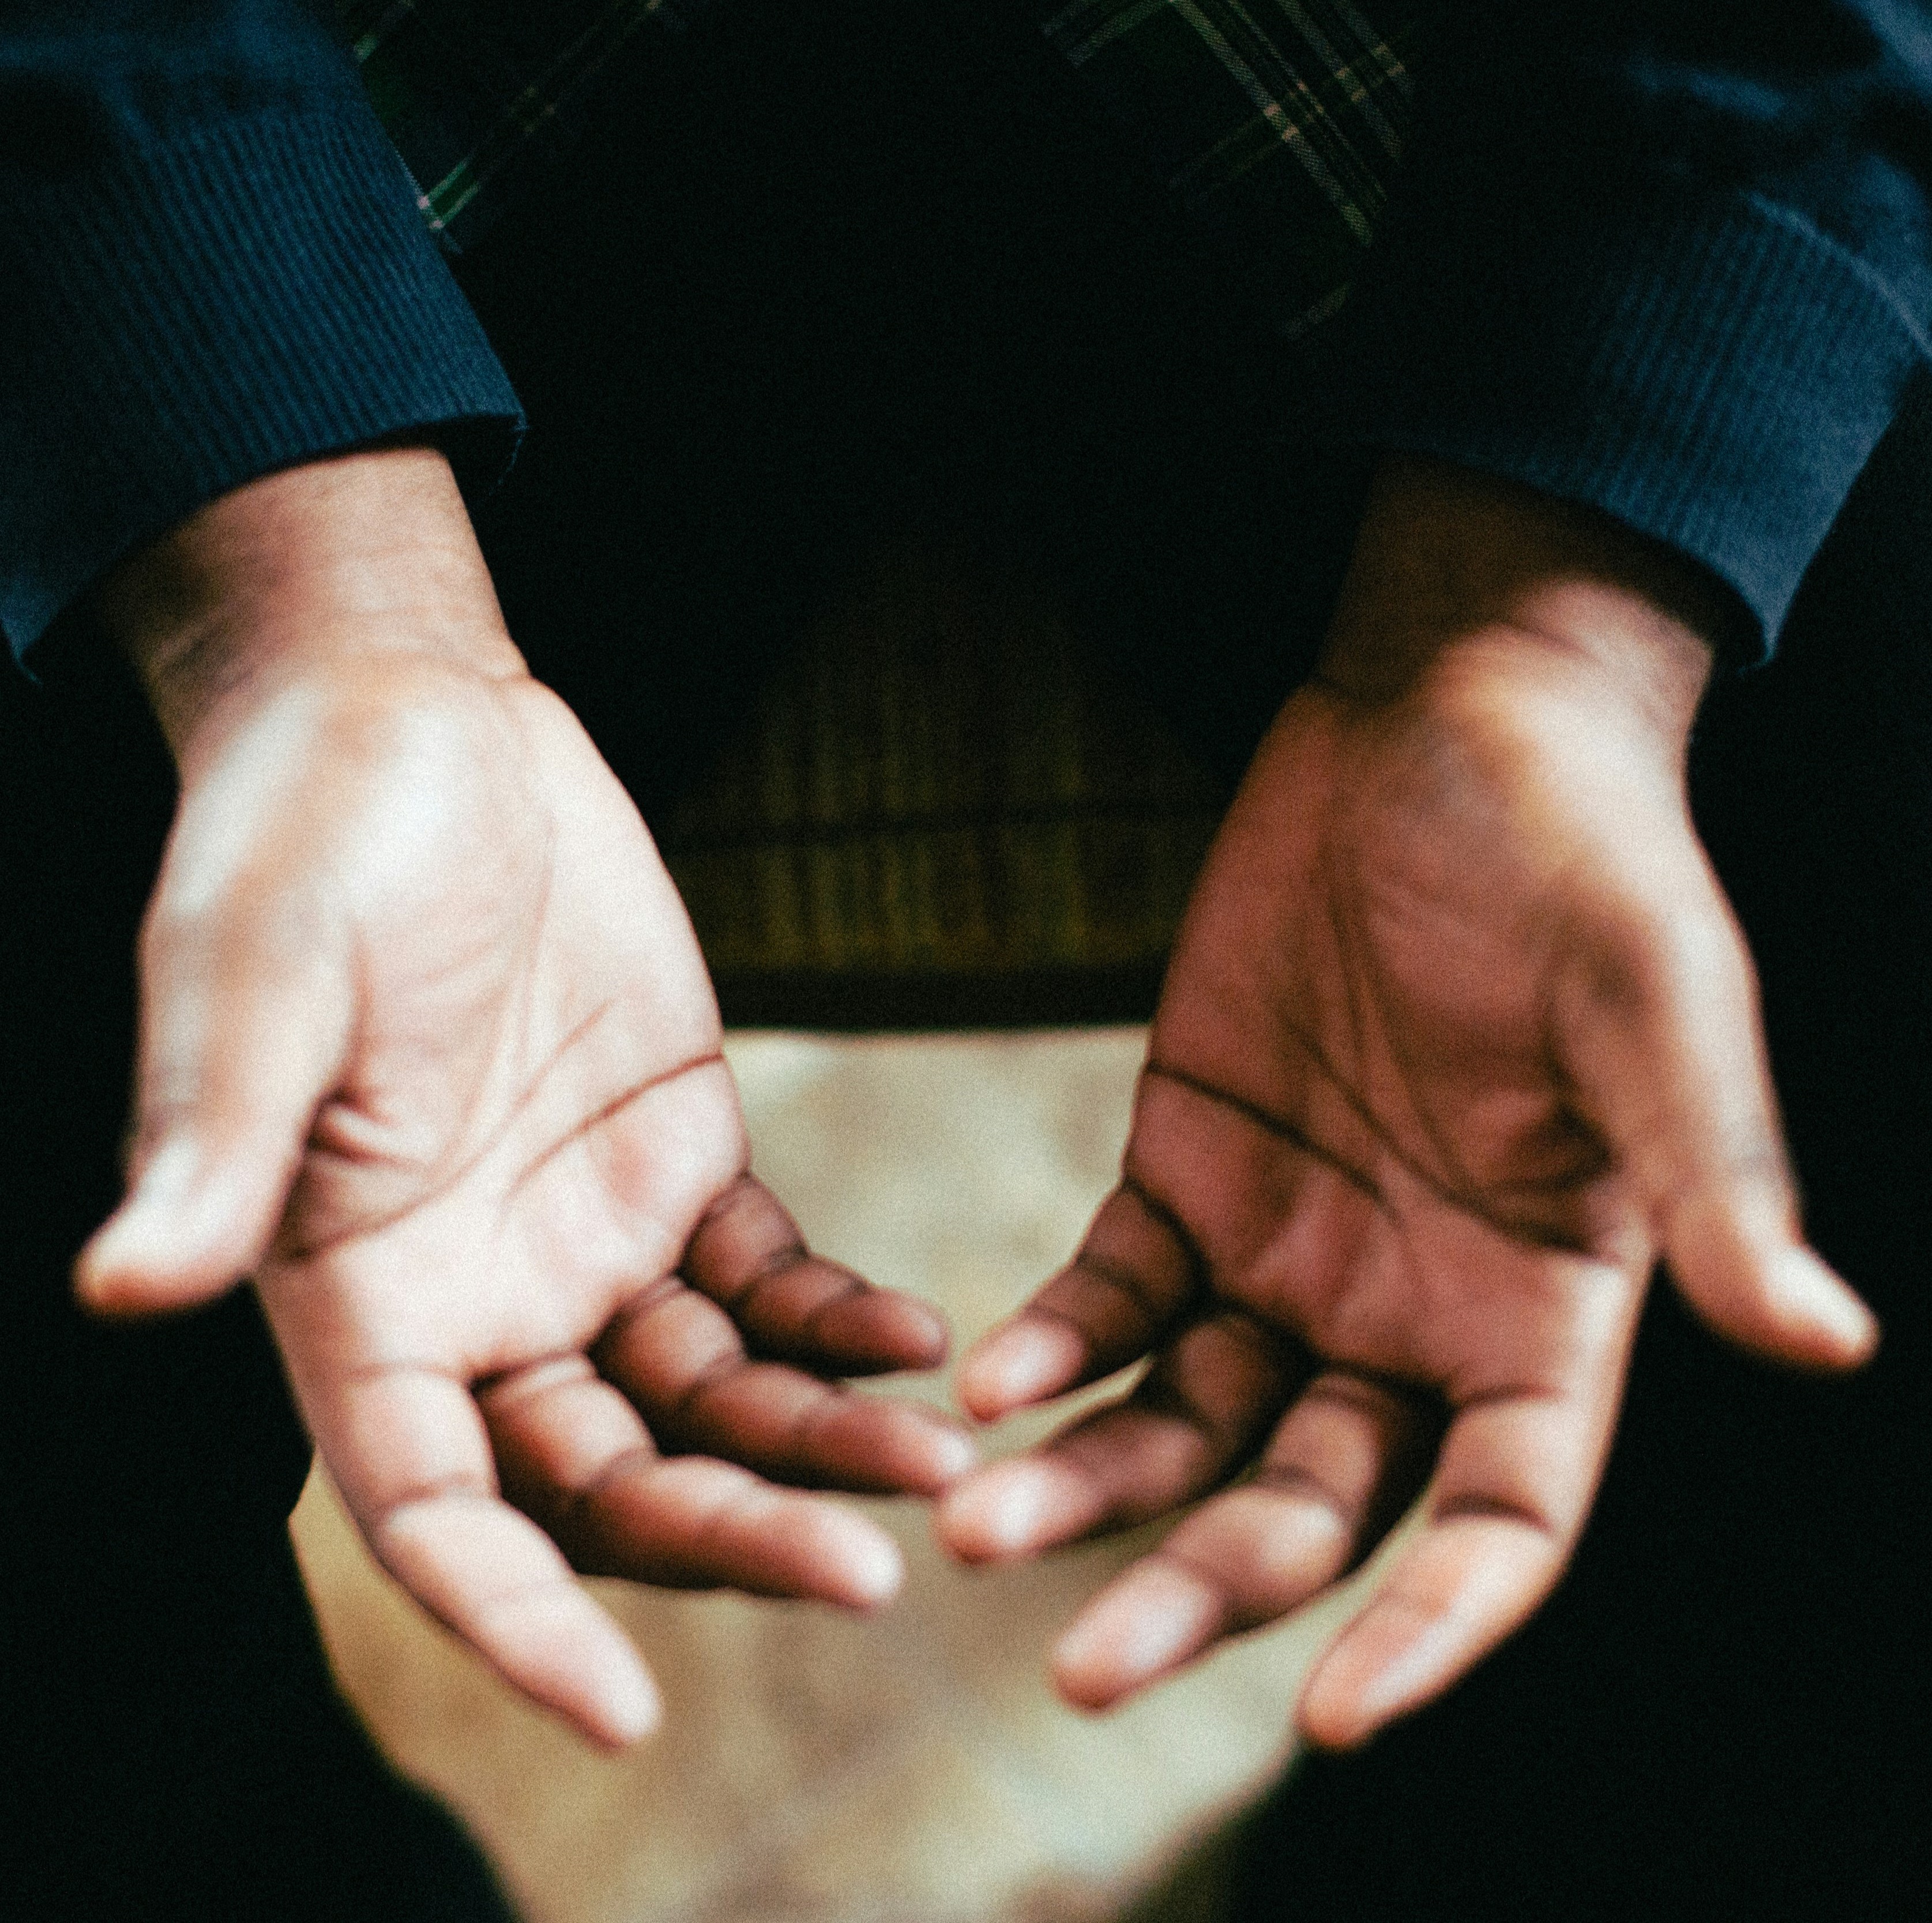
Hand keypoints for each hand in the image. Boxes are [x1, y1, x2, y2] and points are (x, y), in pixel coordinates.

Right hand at [77, 449, 971, 1746]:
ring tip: (942, 1466)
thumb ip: (224, 1140)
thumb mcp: (254, 974)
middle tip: (872, 1579)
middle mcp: (477, 1298)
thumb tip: (126, 1283)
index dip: (510, 1622)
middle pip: (605, 1484)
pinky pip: (769, 1282)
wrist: (426, 726)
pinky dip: (841, 1323)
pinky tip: (922, 1338)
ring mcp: (586, 1235)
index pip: (428, 1512)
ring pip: (709, 1401)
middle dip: (729, 1540)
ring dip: (818, 1446)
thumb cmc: (308, 835)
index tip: (621, 1710)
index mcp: (358, 1293)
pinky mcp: (679, 1157)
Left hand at [938, 459, 1875, 1748]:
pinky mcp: (1188, 1167)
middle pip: (1310, 1504)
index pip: (1503, 1521)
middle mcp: (1415, 1310)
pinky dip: (1056, 1343)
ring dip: (1089, 1484)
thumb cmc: (1584, 857)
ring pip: (1188, 1420)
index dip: (1435, 1628)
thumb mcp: (1655, 1007)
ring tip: (981, 1530)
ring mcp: (1292, 1248)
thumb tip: (1825, 1338)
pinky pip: (1116, 1295)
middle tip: (1080, 1676)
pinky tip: (989, 1376)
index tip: (1337, 1717)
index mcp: (1548, 1306)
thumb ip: (1708, 1178)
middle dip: (1205, 1591)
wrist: (1447, 723)